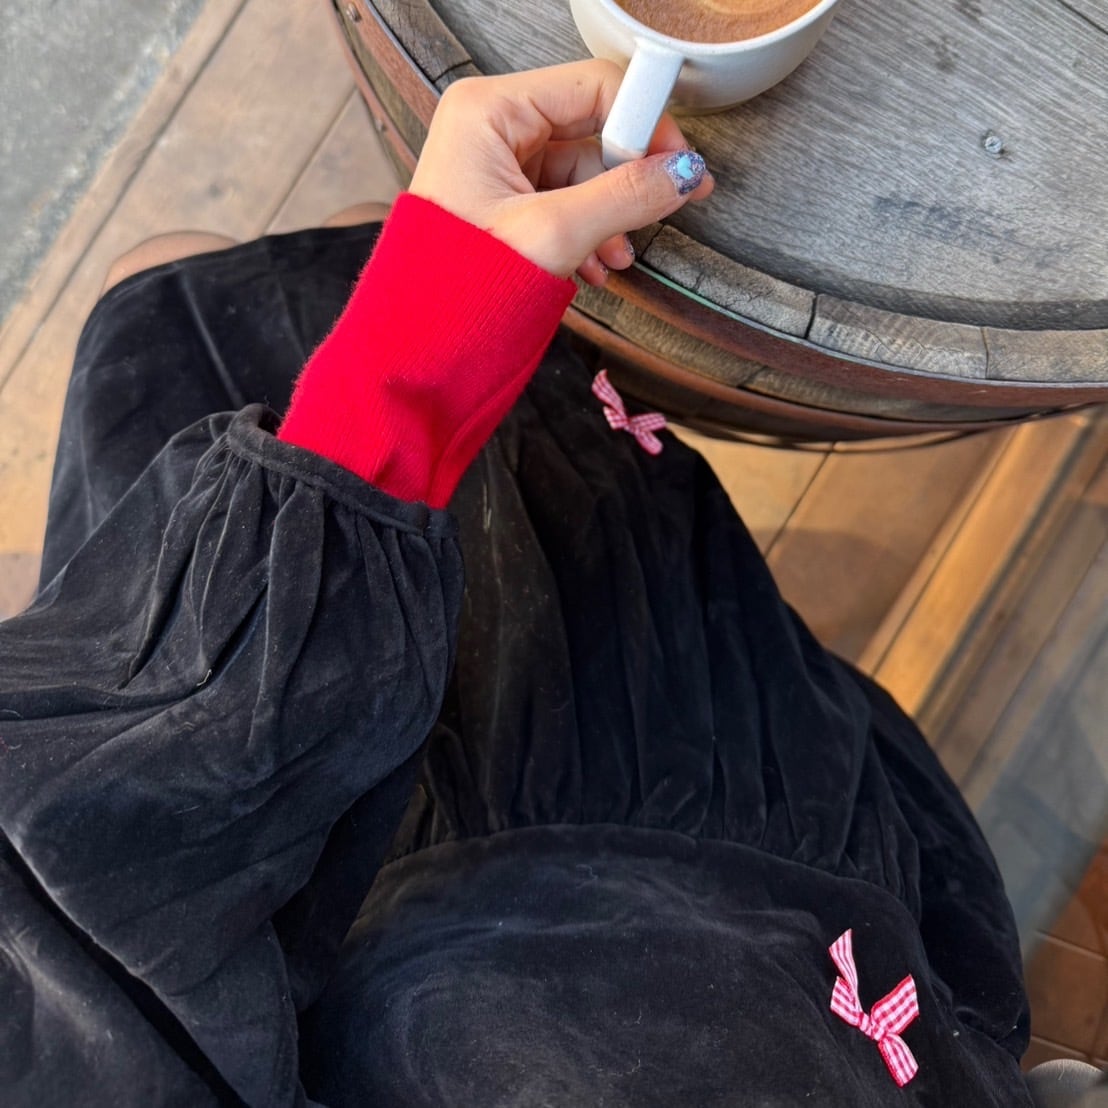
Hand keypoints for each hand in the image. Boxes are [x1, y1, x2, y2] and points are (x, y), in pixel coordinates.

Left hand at [408, 60, 713, 285]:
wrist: (420, 350)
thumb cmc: (459, 290)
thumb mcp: (556, 235)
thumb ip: (626, 196)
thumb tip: (683, 172)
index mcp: (488, 112)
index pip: (592, 88)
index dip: (643, 124)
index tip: (679, 164)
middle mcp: (488, 128)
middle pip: (587, 129)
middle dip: (626, 177)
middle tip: (666, 205)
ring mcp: (493, 166)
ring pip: (579, 172)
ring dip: (609, 214)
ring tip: (618, 257)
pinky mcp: (499, 202)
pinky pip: (561, 201)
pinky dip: (587, 231)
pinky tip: (597, 266)